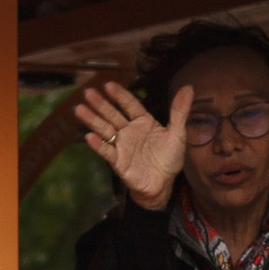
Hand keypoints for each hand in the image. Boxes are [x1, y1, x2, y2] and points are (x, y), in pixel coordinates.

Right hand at [76, 75, 191, 211]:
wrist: (163, 184)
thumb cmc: (169, 158)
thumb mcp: (177, 133)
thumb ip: (179, 111)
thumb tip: (189, 88)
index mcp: (143, 121)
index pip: (130, 105)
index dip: (120, 95)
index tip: (108, 84)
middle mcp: (129, 130)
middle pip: (113, 115)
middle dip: (100, 104)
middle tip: (88, 92)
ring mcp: (122, 145)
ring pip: (105, 130)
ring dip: (92, 120)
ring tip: (79, 109)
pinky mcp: (118, 161)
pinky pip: (107, 152)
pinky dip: (98, 145)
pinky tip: (89, 137)